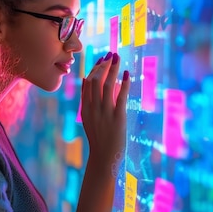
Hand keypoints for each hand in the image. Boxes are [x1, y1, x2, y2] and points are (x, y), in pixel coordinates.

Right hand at [81, 52, 129, 175]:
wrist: (104, 157)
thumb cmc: (99, 138)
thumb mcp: (88, 118)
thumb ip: (87, 100)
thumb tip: (85, 79)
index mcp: (85, 108)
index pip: (87, 83)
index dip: (94, 69)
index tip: (102, 60)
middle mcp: (93, 108)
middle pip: (95, 80)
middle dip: (103, 65)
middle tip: (110, 54)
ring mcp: (105, 112)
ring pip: (107, 84)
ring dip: (113, 69)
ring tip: (117, 58)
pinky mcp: (117, 117)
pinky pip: (120, 96)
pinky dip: (124, 83)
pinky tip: (127, 74)